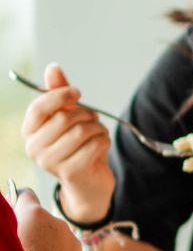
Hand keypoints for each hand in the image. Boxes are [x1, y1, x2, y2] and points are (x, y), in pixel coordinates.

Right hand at [13, 187, 87, 250]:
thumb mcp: (5, 245)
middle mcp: (57, 223)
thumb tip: (12, 221)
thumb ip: (8, 228)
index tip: (14, 209)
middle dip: (31, 230)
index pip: (26, 196)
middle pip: (41, 220)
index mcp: (34, 215)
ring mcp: (72, 241)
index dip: (18, 201)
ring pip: (55, 239)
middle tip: (19, 249)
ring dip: (45, 248)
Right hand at [21, 63, 113, 220]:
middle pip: (65, 118)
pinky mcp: (70, 172)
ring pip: (82, 131)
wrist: (89, 183)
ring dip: (98, 129)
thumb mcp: (68, 117)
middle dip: (87, 115)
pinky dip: (104, 141)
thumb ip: (59, 94)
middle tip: (93, 121)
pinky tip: (101, 146)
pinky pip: (95, 144)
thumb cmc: (77, 146)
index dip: (60, 96)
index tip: (78, 93)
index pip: (39, 107)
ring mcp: (50, 162)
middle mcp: (34, 148)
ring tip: (98, 134)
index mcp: (29, 132)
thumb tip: (53, 67)